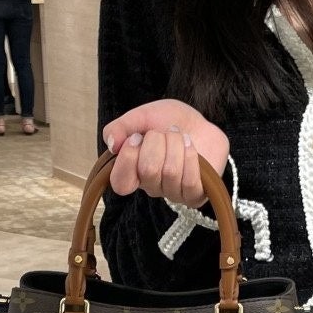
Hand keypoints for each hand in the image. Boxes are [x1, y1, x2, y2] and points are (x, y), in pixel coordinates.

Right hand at [102, 99, 229, 207]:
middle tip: (164, 133)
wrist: (200, 122)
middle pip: (148, 170)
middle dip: (157, 141)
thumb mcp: (141, 117)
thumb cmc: (168, 122)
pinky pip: (189, 182)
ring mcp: (172, 194)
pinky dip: (190, 156)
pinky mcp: (194, 196)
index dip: (128, 158)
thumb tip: (113, 145)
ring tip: (179, 136)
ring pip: (170, 172)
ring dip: (176, 144)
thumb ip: (120, 128)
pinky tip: (190, 145)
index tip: (136, 136)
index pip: (120, 183)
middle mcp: (151, 187)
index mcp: (133, 172)